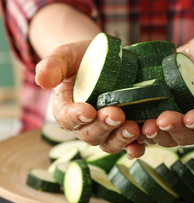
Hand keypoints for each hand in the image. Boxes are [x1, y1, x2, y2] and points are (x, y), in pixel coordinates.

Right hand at [35, 41, 144, 157]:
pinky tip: (144, 141)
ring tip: (133, 128)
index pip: (66, 118)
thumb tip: (41, 80)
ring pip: (110, 143)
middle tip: (116, 114)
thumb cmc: (83, 57)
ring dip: (121, 138)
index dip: (75, 117)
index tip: (87, 111)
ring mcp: (107, 129)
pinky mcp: (125, 129)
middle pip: (90, 134)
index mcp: (66, 108)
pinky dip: (136, 146)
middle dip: (103, 126)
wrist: (108, 58)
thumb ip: (52, 66)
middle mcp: (85, 124)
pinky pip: (130, 144)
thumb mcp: (66, 56)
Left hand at [138, 39, 193, 147]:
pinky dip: (139, 138)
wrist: (190, 56)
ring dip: (155, 135)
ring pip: (166, 137)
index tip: (191, 118)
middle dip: (173, 129)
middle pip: (186, 135)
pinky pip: (148, 134)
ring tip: (145, 127)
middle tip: (161, 121)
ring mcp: (175, 125)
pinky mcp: (156, 121)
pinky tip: (131, 136)